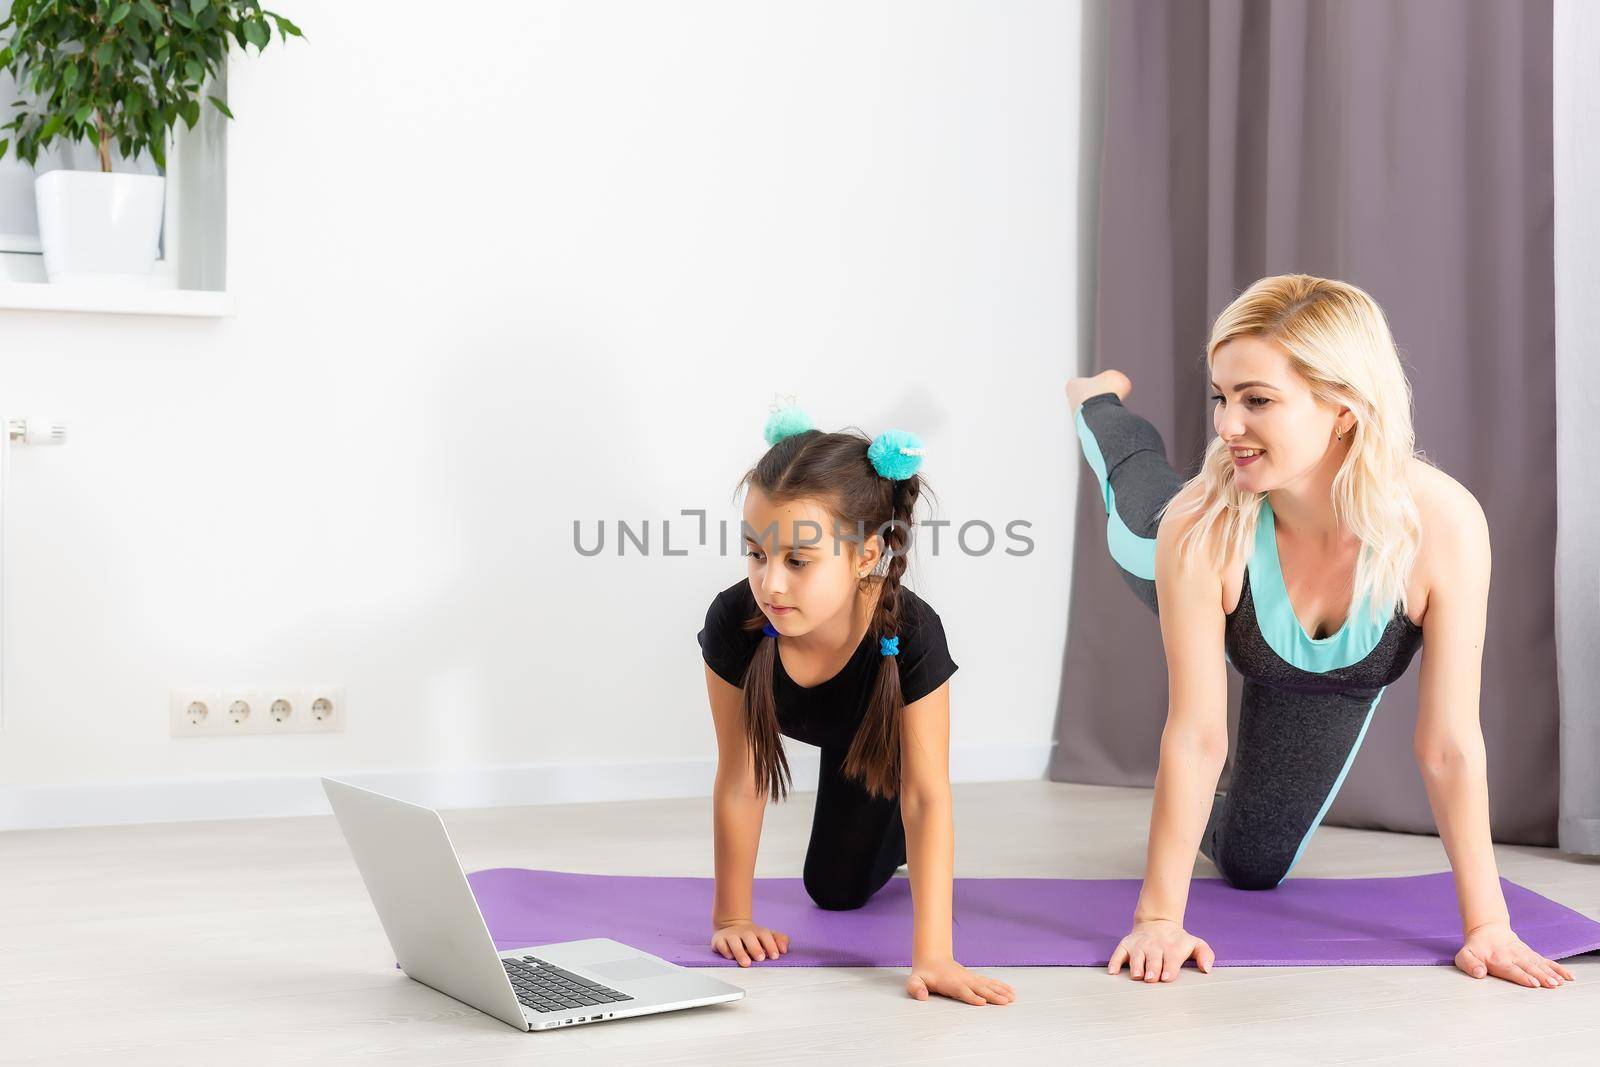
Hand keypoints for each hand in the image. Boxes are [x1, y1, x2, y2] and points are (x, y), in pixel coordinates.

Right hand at [710, 918, 789, 966]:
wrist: (730, 925)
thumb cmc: (752, 937)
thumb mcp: (767, 936)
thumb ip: (779, 940)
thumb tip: (785, 948)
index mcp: (758, 932)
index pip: (765, 935)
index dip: (771, 944)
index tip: (775, 956)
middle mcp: (744, 933)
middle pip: (750, 937)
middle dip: (755, 948)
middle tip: (761, 958)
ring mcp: (731, 936)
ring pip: (734, 941)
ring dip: (740, 952)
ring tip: (746, 963)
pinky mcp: (719, 940)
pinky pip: (721, 944)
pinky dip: (725, 950)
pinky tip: (730, 957)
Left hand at [906, 956, 1015, 1004]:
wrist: (932, 958)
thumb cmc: (924, 974)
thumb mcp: (915, 981)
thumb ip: (916, 989)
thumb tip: (922, 996)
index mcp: (951, 983)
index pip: (963, 991)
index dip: (972, 997)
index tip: (982, 1002)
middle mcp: (963, 980)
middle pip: (980, 988)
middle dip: (992, 995)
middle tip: (1005, 1002)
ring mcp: (970, 979)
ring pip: (987, 985)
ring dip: (1000, 991)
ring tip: (1012, 998)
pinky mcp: (974, 979)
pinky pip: (989, 982)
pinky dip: (1000, 986)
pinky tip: (1010, 991)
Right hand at [1107, 919, 1214, 982]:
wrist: (1158, 922)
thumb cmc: (1178, 941)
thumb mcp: (1195, 944)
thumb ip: (1205, 955)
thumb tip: (1207, 969)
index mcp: (1172, 948)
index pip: (1171, 959)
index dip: (1169, 968)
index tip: (1166, 977)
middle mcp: (1154, 946)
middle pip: (1153, 959)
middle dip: (1152, 969)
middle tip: (1150, 979)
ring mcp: (1139, 945)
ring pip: (1136, 956)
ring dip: (1136, 966)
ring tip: (1136, 975)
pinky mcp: (1126, 945)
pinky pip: (1119, 953)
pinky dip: (1115, 961)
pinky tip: (1113, 971)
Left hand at [1456, 922, 1575, 987]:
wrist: (1488, 930)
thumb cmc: (1477, 948)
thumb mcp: (1465, 955)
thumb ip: (1469, 964)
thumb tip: (1479, 973)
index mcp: (1498, 959)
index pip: (1512, 969)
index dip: (1523, 976)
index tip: (1533, 983)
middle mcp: (1514, 957)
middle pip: (1529, 967)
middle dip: (1541, 976)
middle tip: (1551, 984)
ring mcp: (1525, 956)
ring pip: (1540, 965)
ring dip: (1551, 974)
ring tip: (1560, 982)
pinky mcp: (1533, 955)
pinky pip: (1547, 962)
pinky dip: (1558, 969)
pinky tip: (1568, 976)